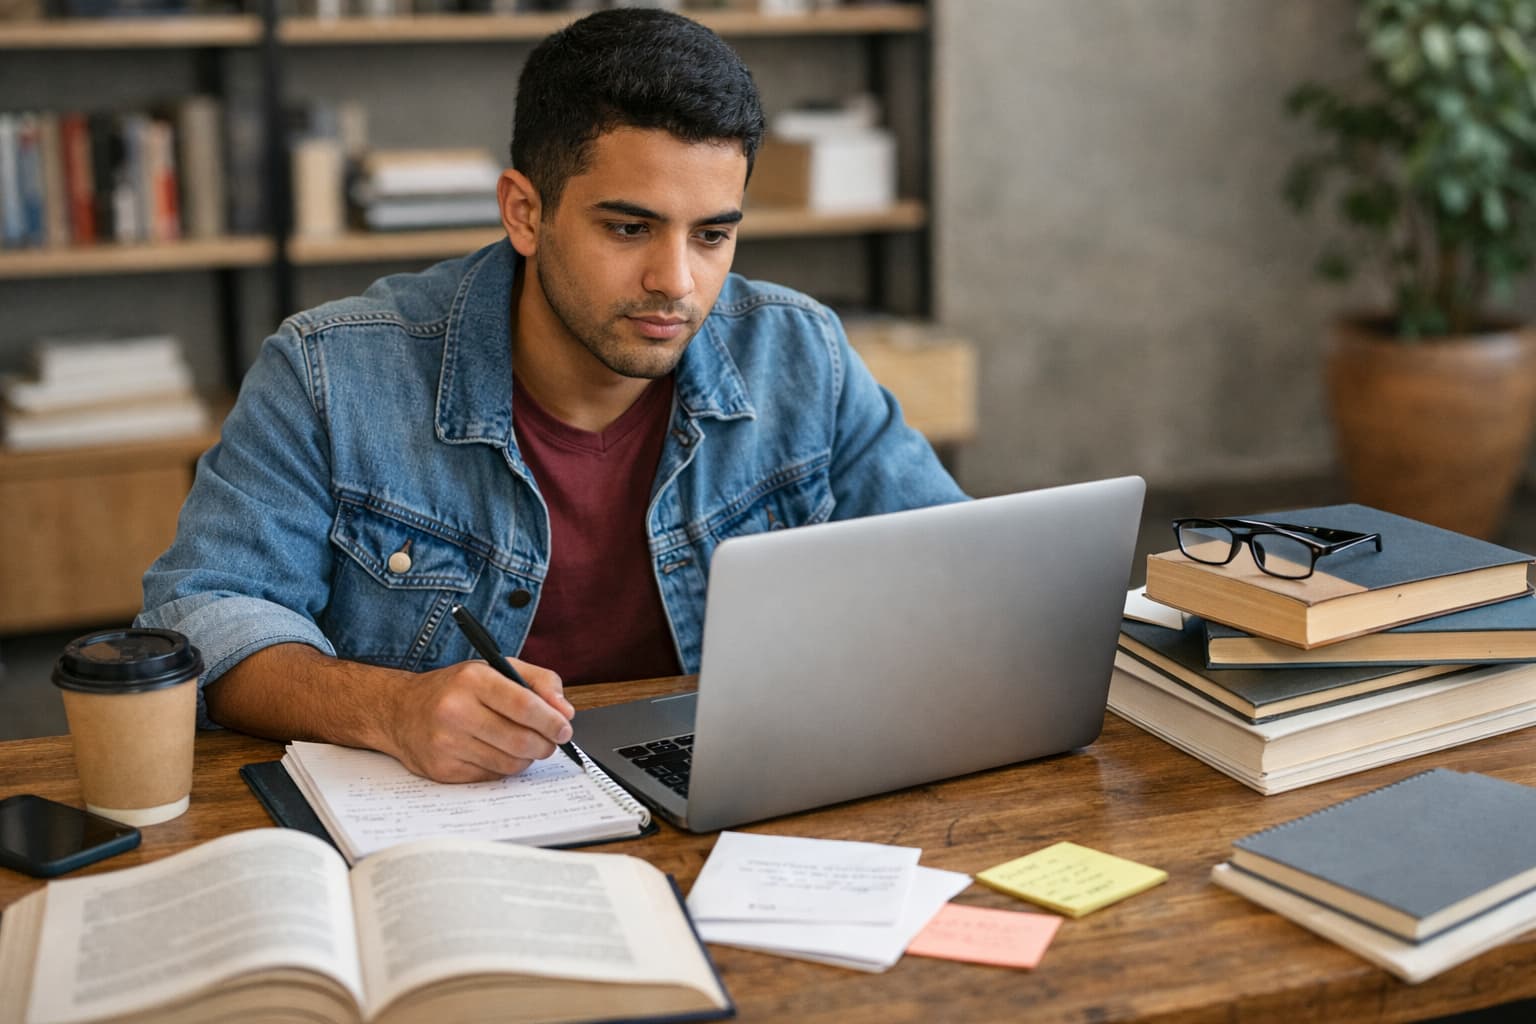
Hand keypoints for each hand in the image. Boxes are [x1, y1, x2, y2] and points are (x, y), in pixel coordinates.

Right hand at [380, 657, 575, 782]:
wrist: (401, 711)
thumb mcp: (496, 669)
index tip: (565, 728)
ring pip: (509, 763)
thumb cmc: (456, 689)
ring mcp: (446, 743)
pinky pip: (491, 777)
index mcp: (473, 679)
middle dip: (545, 744)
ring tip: (521, 744)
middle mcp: (455, 710)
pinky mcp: (442, 770)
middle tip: (549, 741)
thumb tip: (565, 712)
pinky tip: (494, 752)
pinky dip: (502, 768)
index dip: (551, 721)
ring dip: (526, 758)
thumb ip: (539, 682)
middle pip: (520, 740)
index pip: (524, 705)